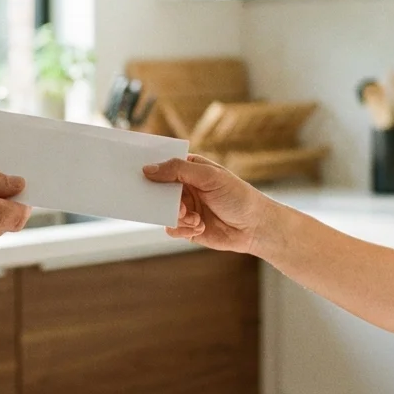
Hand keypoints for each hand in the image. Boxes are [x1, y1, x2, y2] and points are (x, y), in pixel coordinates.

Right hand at [143, 155, 270, 253]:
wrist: (256, 228)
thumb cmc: (238, 196)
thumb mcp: (209, 177)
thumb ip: (178, 170)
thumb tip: (148, 169)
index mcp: (190, 169)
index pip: (163, 164)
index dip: (150, 168)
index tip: (138, 173)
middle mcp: (185, 187)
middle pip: (158, 190)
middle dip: (164, 199)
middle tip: (178, 205)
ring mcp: (185, 208)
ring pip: (163, 211)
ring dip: (178, 216)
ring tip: (194, 218)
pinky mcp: (187, 227)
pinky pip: (171, 229)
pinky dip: (182, 229)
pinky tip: (199, 227)